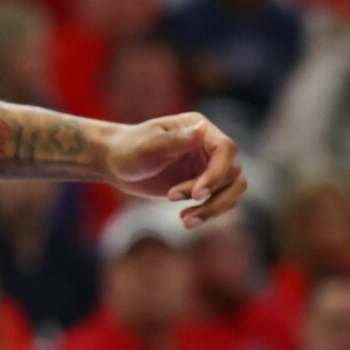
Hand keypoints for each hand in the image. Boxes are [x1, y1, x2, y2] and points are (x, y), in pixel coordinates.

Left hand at [103, 112, 245, 227]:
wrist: (116, 163)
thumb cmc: (127, 150)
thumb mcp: (147, 146)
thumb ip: (174, 140)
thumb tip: (202, 128)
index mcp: (199, 128)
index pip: (225, 149)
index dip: (217, 174)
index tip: (197, 194)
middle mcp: (210, 145)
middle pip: (232, 172)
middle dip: (210, 193)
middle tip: (173, 199)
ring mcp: (211, 165)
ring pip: (233, 189)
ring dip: (214, 208)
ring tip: (186, 221)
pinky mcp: (206, 184)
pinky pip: (223, 200)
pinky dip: (210, 212)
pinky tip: (186, 220)